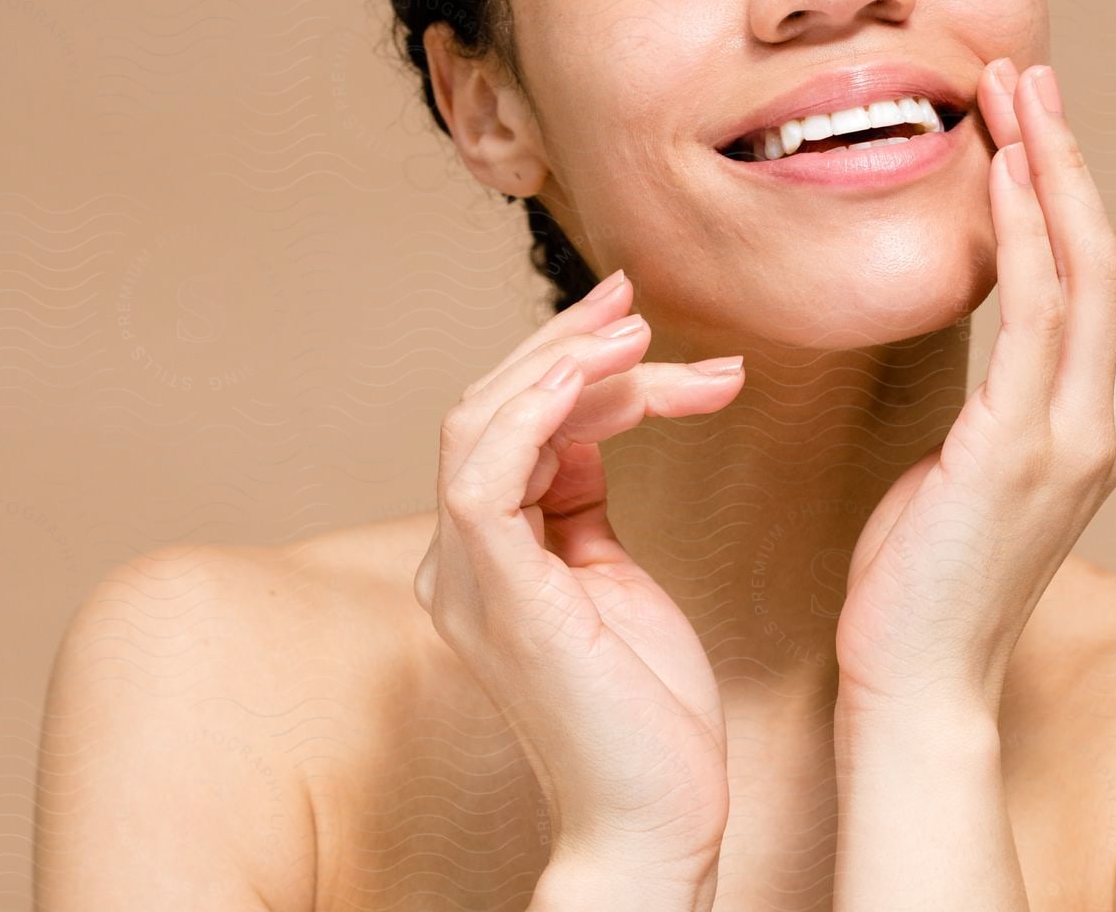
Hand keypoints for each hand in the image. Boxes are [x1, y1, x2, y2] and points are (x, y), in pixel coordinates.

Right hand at [415, 270, 746, 876]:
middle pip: (490, 410)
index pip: (508, 427)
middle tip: (635, 301)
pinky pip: (486, 473)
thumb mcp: (612, 575)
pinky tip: (594, 371)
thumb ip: (582, 501)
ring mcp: (470, 579)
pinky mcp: (499, 594)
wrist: (656, 814)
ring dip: (560, 363)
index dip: (566, 362)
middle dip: (569, 347)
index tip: (630, 314)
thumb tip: (591, 419)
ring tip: (634, 331)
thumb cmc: (645, 709)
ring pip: (481, 424)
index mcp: (483, 557)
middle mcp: (459, 561)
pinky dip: (535, 408)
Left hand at [834, 60, 1115, 715]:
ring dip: (1049, 168)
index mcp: (1100, 424)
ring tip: (1013, 90)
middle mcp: (1107, 422)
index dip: (1067, 192)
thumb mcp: (965, 468)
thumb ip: (992, 402)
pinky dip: (1025, 230)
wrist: (918, 682)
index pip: (1092, 283)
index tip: (1027, 120)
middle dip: (1065, 155)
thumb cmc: (923, 578)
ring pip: (1082, 267)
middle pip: (1102, 255)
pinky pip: (1035, 313)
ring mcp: (1076, 437)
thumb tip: (980, 345)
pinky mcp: (1024, 448)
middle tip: (1026, 74)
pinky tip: (1001, 170)